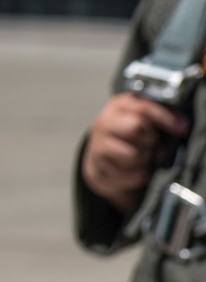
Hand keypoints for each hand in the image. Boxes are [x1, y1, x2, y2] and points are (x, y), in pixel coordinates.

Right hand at [83, 92, 187, 212]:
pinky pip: (133, 175)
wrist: (103, 158)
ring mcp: (98, 147)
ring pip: (134, 155)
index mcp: (117, 106)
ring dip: (146, 159)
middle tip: (152, 143)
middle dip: (150, 138)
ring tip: (144, 156)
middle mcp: (104, 124)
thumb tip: (183, 124)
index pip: (143, 108)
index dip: (166, 118)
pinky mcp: (100, 169)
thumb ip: (160, 117)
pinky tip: (137, 169)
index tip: (182, 128)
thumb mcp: (143, 118)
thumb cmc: (131, 136)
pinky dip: (141, 175)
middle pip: (136, 127)